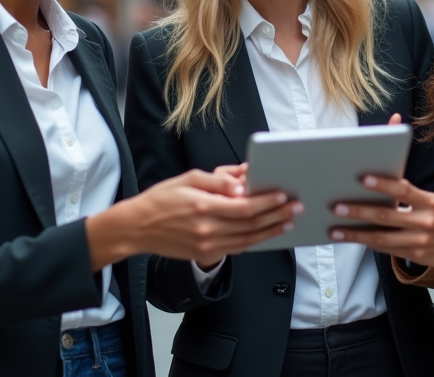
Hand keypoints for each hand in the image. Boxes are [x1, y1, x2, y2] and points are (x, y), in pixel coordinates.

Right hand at [86, 169, 301, 269]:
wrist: (137, 227)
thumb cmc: (162, 198)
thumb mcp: (189, 178)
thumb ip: (218, 180)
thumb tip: (243, 183)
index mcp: (203, 207)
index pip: (244, 207)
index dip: (267, 202)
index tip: (283, 196)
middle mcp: (207, 230)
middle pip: (250, 224)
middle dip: (276, 216)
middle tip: (295, 208)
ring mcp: (207, 246)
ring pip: (247, 240)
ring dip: (270, 231)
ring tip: (287, 222)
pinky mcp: (205, 255)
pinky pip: (236, 249)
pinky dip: (254, 241)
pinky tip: (266, 233)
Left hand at [329, 175, 433, 271]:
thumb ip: (411, 196)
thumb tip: (384, 187)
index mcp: (430, 202)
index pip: (404, 190)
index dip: (384, 184)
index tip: (364, 179)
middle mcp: (425, 222)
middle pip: (386, 216)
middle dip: (359, 211)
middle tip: (337, 207)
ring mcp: (420, 241)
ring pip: (382, 237)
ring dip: (356, 234)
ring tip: (337, 229)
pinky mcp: (415, 255)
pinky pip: (387, 249)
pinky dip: (369, 243)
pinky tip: (354, 238)